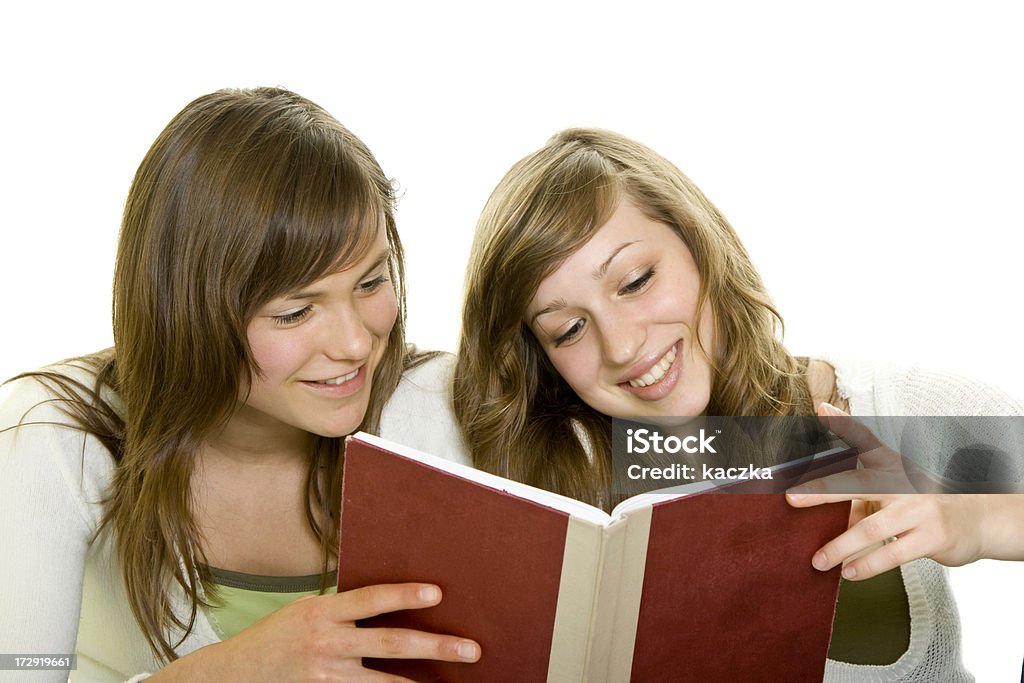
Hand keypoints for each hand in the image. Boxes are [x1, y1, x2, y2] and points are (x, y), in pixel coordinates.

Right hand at [151, 582, 479, 681]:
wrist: (233, 674)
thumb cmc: (276, 637)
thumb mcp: (306, 611)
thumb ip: (344, 611)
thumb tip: (390, 603)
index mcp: (322, 613)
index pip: (370, 600)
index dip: (404, 594)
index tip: (438, 592)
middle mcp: (326, 644)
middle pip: (389, 644)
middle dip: (435, 646)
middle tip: (472, 649)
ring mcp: (326, 677)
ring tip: (456, 682)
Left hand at [787, 403, 1023, 579]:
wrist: (980, 520)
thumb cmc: (923, 505)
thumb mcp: (894, 493)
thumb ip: (862, 503)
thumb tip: (833, 525)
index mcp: (892, 465)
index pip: (865, 438)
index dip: (842, 423)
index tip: (819, 409)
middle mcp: (904, 481)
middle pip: (857, 482)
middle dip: (822, 490)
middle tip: (791, 499)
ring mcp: (919, 508)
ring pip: (871, 528)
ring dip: (840, 546)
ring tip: (818, 561)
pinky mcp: (932, 537)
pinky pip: (892, 553)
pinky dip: (867, 565)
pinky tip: (849, 572)